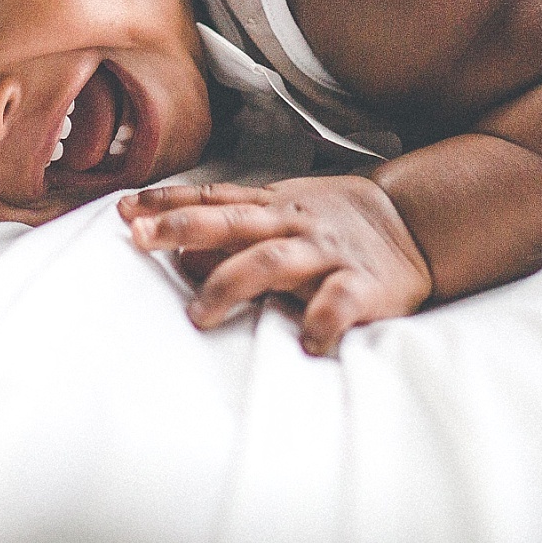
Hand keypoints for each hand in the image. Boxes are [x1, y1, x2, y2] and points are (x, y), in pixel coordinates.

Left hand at [119, 176, 432, 354]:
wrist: (416, 222)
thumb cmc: (335, 223)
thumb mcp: (284, 212)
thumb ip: (234, 228)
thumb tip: (177, 249)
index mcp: (272, 206)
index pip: (212, 200)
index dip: (168, 203)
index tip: (125, 210)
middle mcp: (292, 224)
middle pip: (230, 222)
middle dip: (183, 229)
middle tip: (140, 240)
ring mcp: (325, 253)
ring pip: (272, 260)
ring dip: (232, 283)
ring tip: (199, 315)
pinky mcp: (361, 285)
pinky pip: (337, 303)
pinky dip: (321, 322)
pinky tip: (307, 342)